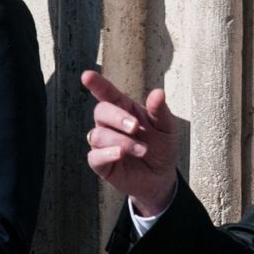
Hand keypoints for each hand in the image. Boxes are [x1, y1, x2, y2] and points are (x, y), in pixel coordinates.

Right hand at [80, 70, 178, 216]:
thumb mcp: (167, 127)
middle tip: (135, 128)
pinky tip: (121, 154)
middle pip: (100, 111)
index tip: (87, 76)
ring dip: (122, 141)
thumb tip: (158, 92)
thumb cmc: (161, 147)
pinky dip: (107, 154)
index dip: (97, 84)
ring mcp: (103, 143)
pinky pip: (94, 156)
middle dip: (117, 117)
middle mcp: (110, 124)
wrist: (161, 176)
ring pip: (98, 135)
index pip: (107, 93)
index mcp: (124, 109)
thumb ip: (160, 111)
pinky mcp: (101, 163)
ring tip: (142, 150)